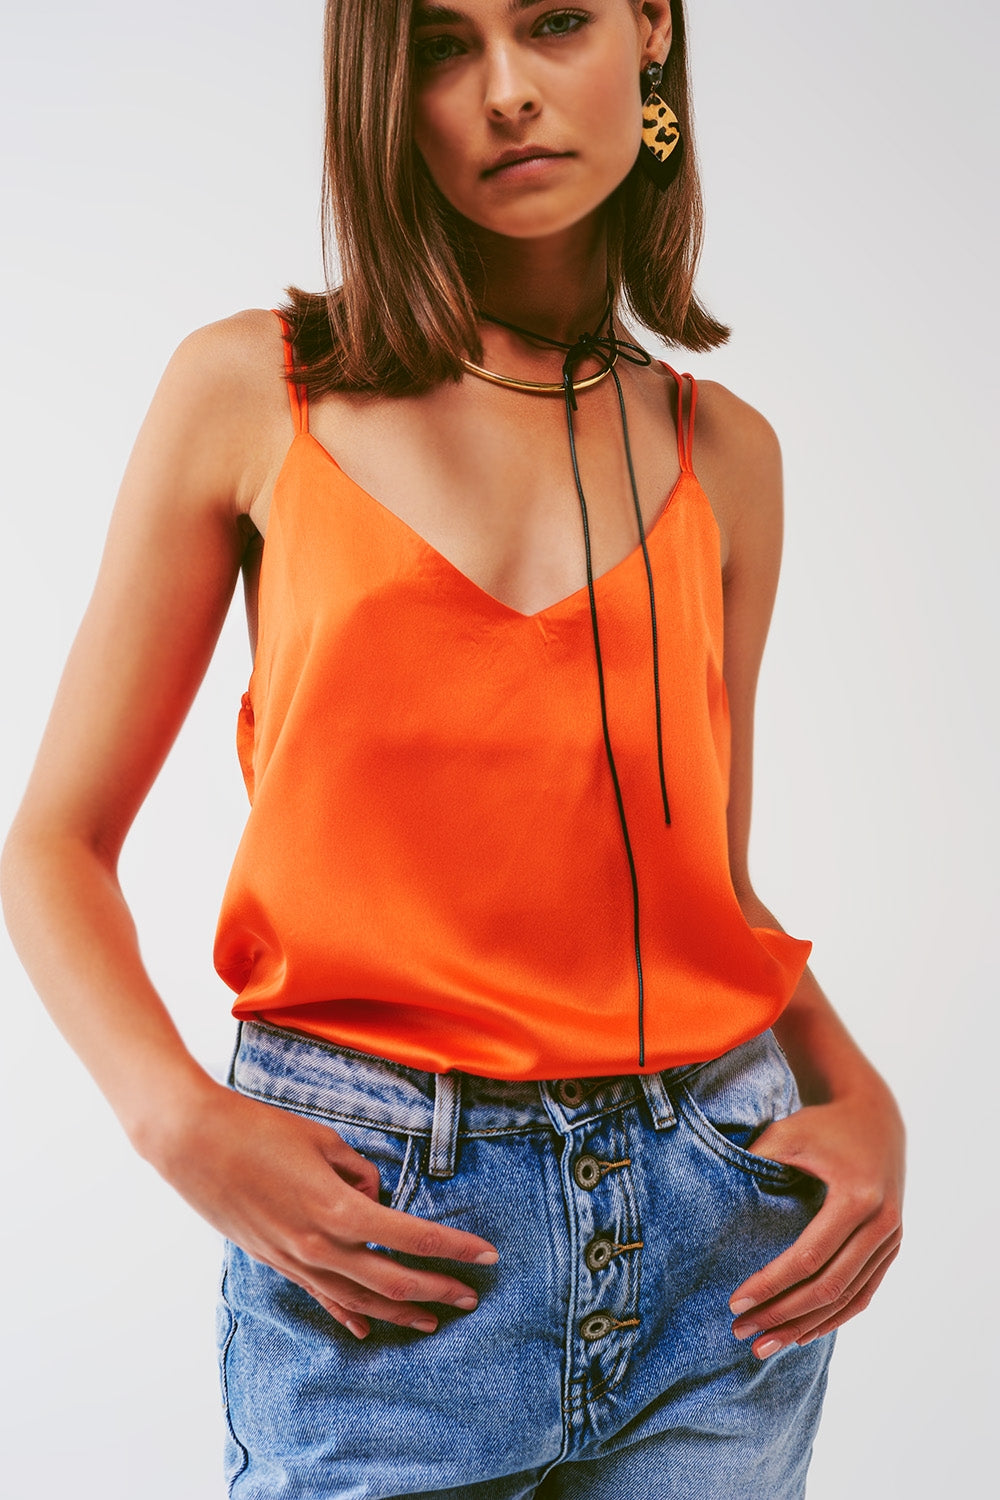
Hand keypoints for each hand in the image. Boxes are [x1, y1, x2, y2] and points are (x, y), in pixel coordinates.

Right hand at [151, 1079, 497, 1340]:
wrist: (192, 1143)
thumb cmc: (258, 1129)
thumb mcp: (322, 1139)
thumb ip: (358, 1171)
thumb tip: (374, 1192)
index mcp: (337, 1207)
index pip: (411, 1237)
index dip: (454, 1248)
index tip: (487, 1253)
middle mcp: (320, 1244)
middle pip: (393, 1279)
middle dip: (439, 1289)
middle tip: (473, 1293)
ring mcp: (295, 1259)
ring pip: (359, 1299)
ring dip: (401, 1311)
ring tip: (435, 1318)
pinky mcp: (275, 1261)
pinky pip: (321, 1297)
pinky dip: (348, 1315)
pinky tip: (367, 1330)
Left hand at [727, 1081, 904, 1358]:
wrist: (875, 1115)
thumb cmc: (822, 1124)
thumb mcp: (787, 1134)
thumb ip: (756, 1165)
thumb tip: (713, 1205)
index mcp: (857, 1197)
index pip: (809, 1257)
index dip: (771, 1284)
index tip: (735, 1303)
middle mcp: (882, 1224)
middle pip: (829, 1287)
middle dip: (783, 1315)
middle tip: (743, 1333)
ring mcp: (891, 1239)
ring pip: (848, 1298)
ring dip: (806, 1327)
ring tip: (765, 1346)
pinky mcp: (891, 1247)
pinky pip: (863, 1293)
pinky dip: (833, 1317)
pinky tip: (802, 1334)